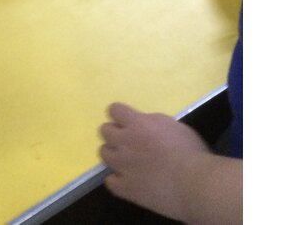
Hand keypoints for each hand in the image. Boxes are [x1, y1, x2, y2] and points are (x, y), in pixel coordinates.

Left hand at [98, 103, 211, 218]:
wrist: (194, 183)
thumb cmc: (191, 152)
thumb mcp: (174, 127)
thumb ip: (155, 125)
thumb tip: (147, 127)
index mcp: (138, 124)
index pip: (114, 110)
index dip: (120, 115)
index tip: (127, 120)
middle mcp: (124, 141)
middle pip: (105, 131)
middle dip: (115, 133)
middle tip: (128, 141)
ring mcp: (122, 165)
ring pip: (104, 153)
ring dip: (114, 154)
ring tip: (126, 161)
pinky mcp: (125, 187)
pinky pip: (110, 181)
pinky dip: (117, 180)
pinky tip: (127, 181)